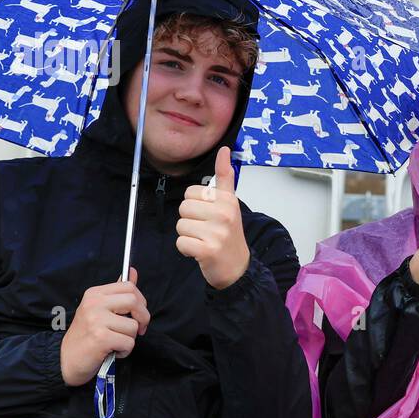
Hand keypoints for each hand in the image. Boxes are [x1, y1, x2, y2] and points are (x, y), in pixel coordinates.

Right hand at [60, 267, 149, 386]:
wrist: (66, 361)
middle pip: (134, 301)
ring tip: (115, 342)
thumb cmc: (87, 336)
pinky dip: (125, 350)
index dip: (140, 302)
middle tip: (136, 330)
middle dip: (142, 318)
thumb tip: (132, 271)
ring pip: (133, 326)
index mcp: (94, 294)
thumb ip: (117, 293)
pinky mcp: (100, 338)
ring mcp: (96, 320)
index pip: (128, 286)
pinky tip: (113, 351)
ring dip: (130, 339)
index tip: (137, 315)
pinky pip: (129, 342)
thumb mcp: (99, 310)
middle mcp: (93, 304)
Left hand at [176, 147, 250, 289]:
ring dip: (187, 236)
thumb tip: (224, 150)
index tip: (209, 215)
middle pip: (183, 208)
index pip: (191, 192)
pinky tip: (199, 252)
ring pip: (180, 225)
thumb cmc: (229, 234)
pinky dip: (186, 250)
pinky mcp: (208, 250)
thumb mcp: (230, 203)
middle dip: (190, 221)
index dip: (195, 205)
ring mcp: (217, 232)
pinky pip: (181, 242)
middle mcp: (224, 213)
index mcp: (228, 199)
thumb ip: (225, 176)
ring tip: (203, 240)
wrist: (237, 267)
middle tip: (206, 230)